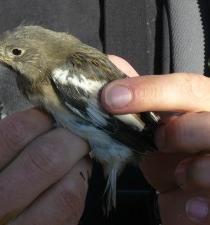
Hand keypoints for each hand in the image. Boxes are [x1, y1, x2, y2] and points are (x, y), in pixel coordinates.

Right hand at [0, 108, 90, 224]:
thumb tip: (41, 125)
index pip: (14, 133)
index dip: (44, 118)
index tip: (54, 114)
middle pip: (45, 159)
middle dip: (71, 137)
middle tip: (77, 131)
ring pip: (68, 189)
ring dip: (80, 164)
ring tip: (76, 157)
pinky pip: (70, 213)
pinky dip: (78, 190)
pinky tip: (72, 181)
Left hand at [102, 56, 209, 224]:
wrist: (190, 190)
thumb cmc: (173, 152)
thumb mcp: (156, 127)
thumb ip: (141, 101)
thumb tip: (112, 69)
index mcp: (206, 108)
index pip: (188, 88)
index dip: (150, 91)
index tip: (111, 98)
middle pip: (207, 125)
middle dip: (179, 134)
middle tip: (160, 142)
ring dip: (189, 173)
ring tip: (180, 175)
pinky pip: (207, 207)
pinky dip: (189, 208)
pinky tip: (191, 207)